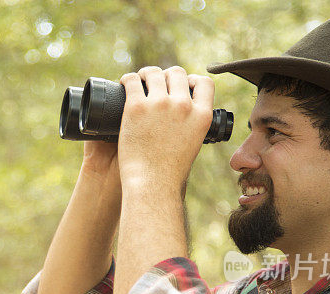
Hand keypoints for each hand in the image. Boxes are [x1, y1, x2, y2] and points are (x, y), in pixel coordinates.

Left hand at [116, 66, 214, 194]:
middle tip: (155, 83)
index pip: (203, 82)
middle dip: (166, 75)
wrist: (152, 185)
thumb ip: (192, 127)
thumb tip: (183, 118)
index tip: (181, 85)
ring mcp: (159, 105)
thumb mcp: (193, 145)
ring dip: (146, 73)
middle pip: (177, 73)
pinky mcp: (136, 107)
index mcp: (201, 115)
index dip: (191, 80)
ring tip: (139, 81)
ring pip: (154, 73)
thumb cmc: (170, 173)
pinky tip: (125, 83)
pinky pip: (131, 81)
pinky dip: (127, 79)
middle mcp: (183, 106)